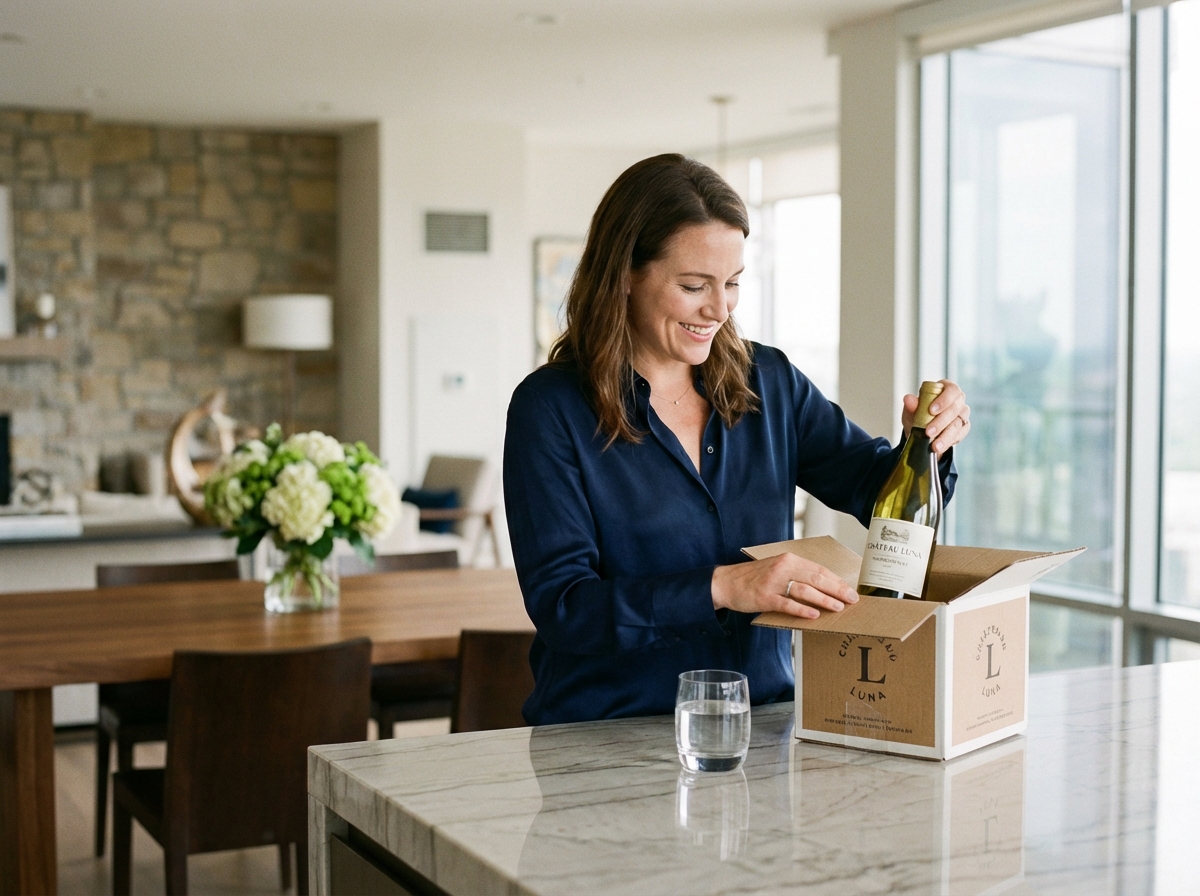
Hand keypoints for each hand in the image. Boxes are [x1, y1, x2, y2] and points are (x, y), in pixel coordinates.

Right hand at [711, 554, 857, 619]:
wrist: (726, 582)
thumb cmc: (754, 578)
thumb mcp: (778, 569)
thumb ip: (798, 575)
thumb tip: (824, 588)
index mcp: (789, 560)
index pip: (819, 570)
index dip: (837, 581)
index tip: (851, 591)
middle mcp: (783, 568)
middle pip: (816, 579)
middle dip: (837, 590)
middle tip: (851, 600)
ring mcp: (773, 582)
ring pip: (805, 590)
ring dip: (824, 600)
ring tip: (838, 608)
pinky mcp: (764, 597)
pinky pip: (787, 604)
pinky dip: (802, 610)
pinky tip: (813, 615)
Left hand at [902, 379, 969, 456]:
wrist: (921, 431)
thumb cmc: (918, 414)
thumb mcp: (912, 410)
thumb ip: (911, 404)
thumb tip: (908, 399)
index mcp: (947, 388)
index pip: (951, 390)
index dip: (943, 400)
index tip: (931, 410)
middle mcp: (958, 400)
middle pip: (955, 408)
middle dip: (941, 422)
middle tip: (928, 432)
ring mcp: (962, 414)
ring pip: (957, 424)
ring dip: (945, 436)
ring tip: (934, 446)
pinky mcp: (964, 427)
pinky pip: (959, 434)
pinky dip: (948, 442)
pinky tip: (940, 447)